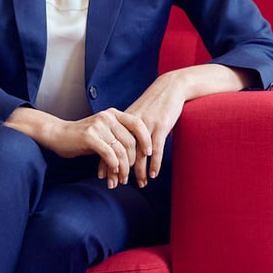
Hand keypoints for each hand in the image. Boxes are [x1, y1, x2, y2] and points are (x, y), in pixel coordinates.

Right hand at [4, 106, 151, 188]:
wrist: (58, 135)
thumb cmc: (82, 137)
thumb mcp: (103, 131)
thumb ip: (118, 136)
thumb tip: (139, 151)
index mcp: (113, 114)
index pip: (137, 124)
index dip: (146, 139)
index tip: (149, 153)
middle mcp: (107, 117)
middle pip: (130, 141)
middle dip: (132, 162)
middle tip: (130, 176)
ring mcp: (98, 126)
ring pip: (120, 150)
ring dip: (123, 168)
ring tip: (121, 180)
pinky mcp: (89, 137)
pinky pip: (108, 154)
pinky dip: (113, 166)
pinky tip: (112, 174)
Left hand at [102, 64, 251, 184]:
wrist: (169, 88)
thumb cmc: (154, 103)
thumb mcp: (137, 115)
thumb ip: (128, 129)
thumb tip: (121, 146)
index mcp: (123, 122)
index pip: (110, 145)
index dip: (106, 162)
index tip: (103, 177)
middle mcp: (132, 125)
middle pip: (123, 152)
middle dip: (119, 170)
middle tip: (116, 185)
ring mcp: (146, 126)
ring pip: (140, 154)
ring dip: (139, 171)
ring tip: (140, 184)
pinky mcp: (161, 126)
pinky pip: (157, 149)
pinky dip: (155, 163)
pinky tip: (153, 174)